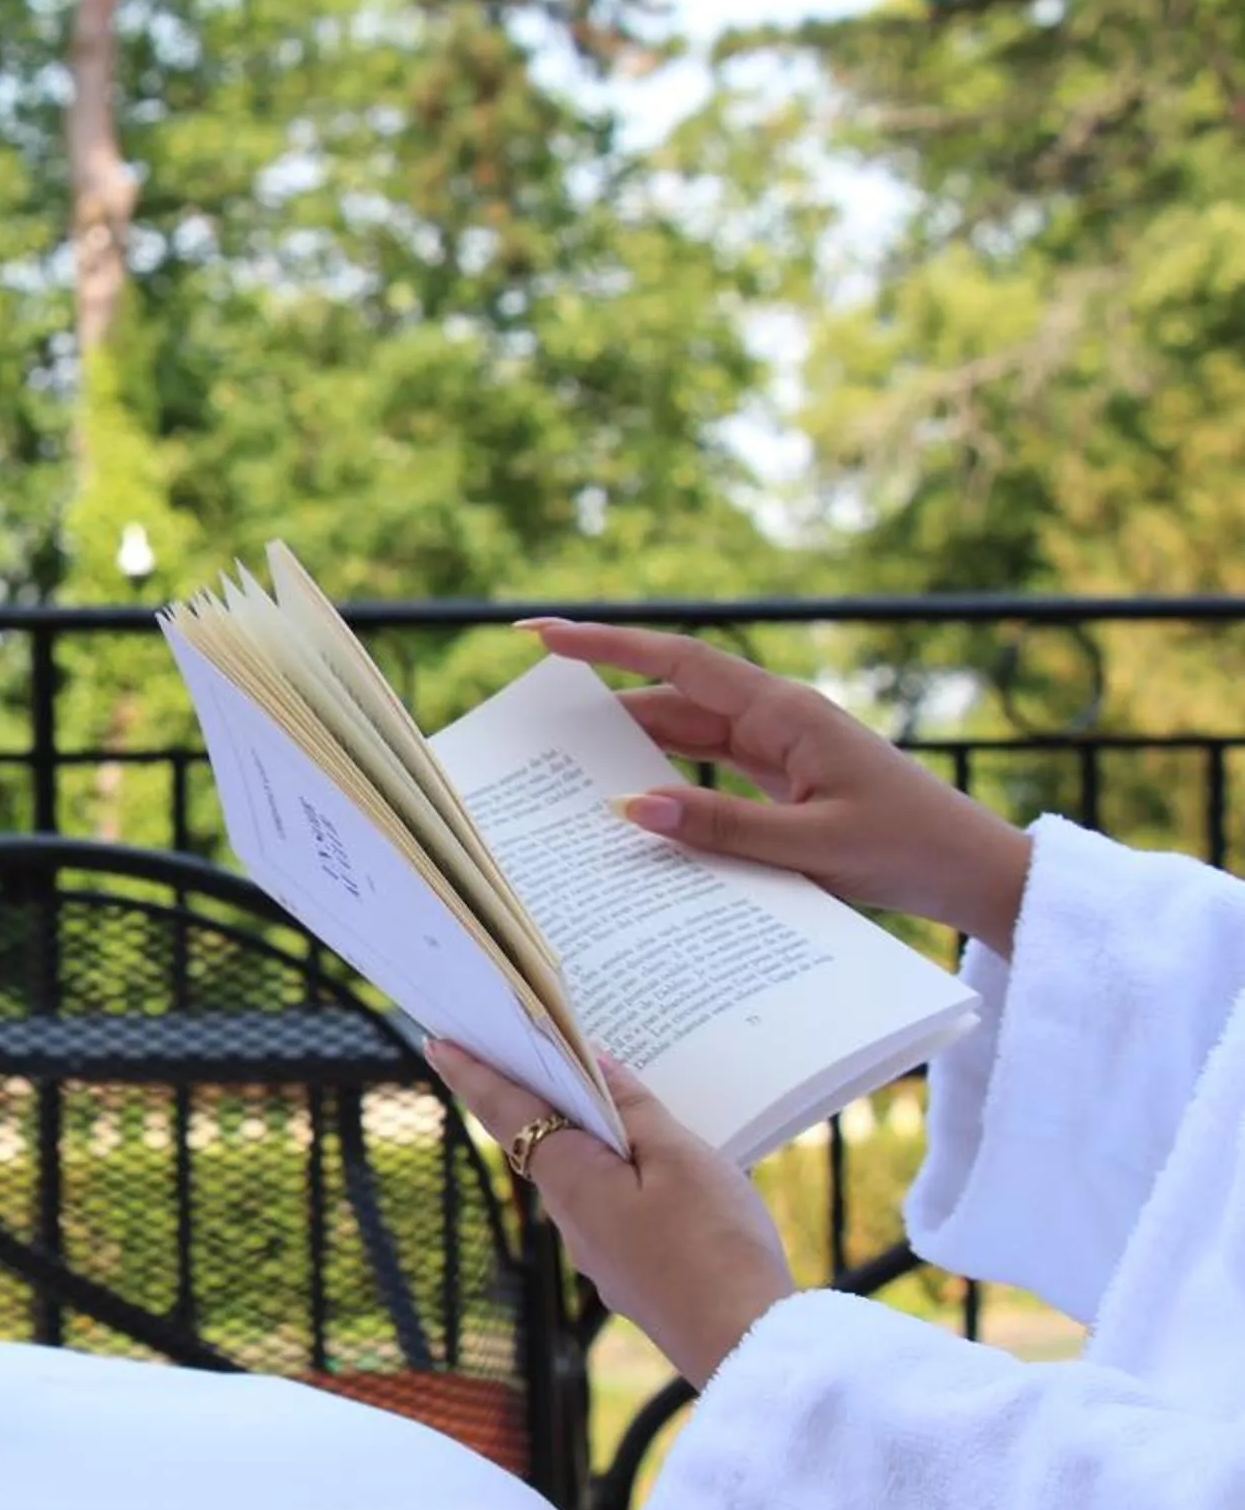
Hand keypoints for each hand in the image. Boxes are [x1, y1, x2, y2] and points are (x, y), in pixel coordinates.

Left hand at [429, 1039, 794, 1389]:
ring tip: (601, 1094)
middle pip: (540, 1141)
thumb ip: (634, 1110)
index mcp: (570, 1181)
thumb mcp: (681, 1159)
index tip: (438, 1043)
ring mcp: (598, 1253)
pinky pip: (611, 1208)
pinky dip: (616, 1174)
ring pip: (581, 1176)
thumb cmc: (715, 1246)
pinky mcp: (630, 1274)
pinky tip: (649, 1166)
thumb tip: (595, 1065)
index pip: (505, 1112)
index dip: (473, 1073)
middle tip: (515, 1047)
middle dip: (531, 1096)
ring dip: (583, 1137)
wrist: (745, 1347)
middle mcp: (570, 1219)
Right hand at [520, 618, 1034, 956]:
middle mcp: (778, 719)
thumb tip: (628, 807)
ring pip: (685, 737)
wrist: (978, 874)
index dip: (606, 645)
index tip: (542, 634)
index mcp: (786, 713)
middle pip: (671, 700)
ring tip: (564, 768)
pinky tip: (631, 805)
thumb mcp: (814, 847)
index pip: (678, 662)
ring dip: (629, 748)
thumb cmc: (910, 852)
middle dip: (600, 705)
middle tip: (531, 722)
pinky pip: (708, 769)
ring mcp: (781, 749)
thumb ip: (722, 829)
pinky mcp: (785, 781)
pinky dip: (666, 780)